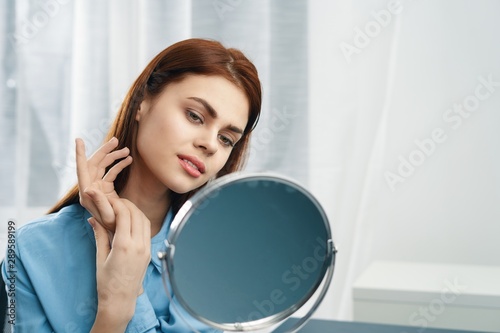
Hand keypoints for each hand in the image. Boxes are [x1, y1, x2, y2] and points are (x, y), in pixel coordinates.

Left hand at [76, 137, 131, 230]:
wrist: (121, 231)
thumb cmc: (115, 227)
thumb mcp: (109, 216)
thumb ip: (99, 202)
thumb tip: (88, 188)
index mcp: (88, 194)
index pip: (82, 170)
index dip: (80, 154)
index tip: (79, 139)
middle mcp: (90, 189)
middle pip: (94, 164)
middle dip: (105, 151)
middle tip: (117, 141)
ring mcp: (97, 188)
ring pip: (102, 166)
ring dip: (114, 157)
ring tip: (127, 151)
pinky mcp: (105, 188)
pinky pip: (110, 172)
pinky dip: (119, 165)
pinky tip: (128, 161)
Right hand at [89, 198, 150, 330]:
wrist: (120, 300)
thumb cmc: (107, 282)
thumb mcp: (100, 257)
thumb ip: (99, 235)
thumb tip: (93, 219)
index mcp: (124, 246)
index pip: (125, 215)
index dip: (117, 204)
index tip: (109, 200)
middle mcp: (139, 246)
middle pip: (137, 215)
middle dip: (127, 204)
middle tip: (116, 201)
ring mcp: (146, 249)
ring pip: (145, 221)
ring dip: (136, 211)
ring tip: (124, 208)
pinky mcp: (149, 253)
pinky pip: (148, 231)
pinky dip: (140, 221)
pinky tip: (131, 220)